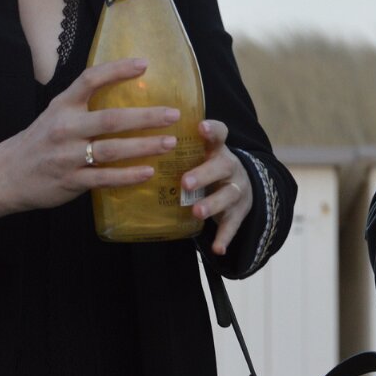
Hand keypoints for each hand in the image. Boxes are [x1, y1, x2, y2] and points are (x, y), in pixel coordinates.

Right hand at [0, 58, 178, 229]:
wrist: (6, 174)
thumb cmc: (40, 141)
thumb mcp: (56, 113)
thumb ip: (83, 102)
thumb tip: (125, 88)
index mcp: (63, 105)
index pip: (90, 79)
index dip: (117, 69)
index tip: (144, 64)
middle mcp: (65, 128)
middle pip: (111, 119)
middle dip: (145, 116)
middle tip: (173, 114)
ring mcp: (68, 156)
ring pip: (112, 150)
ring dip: (144, 146)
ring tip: (169, 143)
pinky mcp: (71, 181)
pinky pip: (105, 178)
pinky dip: (128, 175)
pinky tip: (148, 171)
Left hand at [183, 120, 253, 255]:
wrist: (242, 186)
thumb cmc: (208, 167)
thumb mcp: (201, 154)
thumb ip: (179, 150)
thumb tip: (132, 145)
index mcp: (217, 149)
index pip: (219, 134)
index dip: (212, 129)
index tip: (200, 126)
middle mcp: (230, 167)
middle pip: (222, 166)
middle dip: (204, 174)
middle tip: (185, 182)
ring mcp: (237, 189)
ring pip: (228, 195)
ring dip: (212, 204)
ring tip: (196, 212)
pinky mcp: (240, 211)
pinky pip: (233, 224)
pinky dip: (225, 236)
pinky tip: (217, 249)